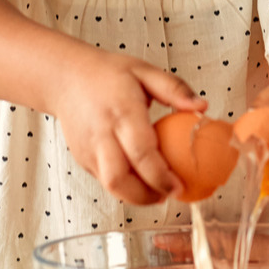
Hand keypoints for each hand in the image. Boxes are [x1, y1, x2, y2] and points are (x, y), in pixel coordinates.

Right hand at [51, 45, 204, 204]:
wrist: (65, 78)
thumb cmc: (108, 74)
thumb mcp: (145, 71)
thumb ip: (175, 89)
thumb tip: (203, 108)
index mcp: (122, 111)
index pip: (141, 153)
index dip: (161, 176)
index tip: (180, 186)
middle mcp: (101, 134)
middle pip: (120, 179)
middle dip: (147, 196)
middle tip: (170, 194)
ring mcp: (88, 149)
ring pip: (110, 186)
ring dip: (136, 196)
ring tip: (157, 192)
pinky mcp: (82, 159)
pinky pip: (104, 181)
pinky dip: (124, 187)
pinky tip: (140, 181)